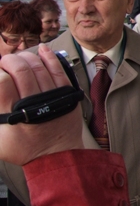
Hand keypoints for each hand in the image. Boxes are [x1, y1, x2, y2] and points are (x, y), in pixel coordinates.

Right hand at [0, 45, 83, 164]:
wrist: (57, 155)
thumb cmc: (25, 148)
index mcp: (13, 114)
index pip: (2, 82)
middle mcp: (34, 103)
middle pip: (21, 70)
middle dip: (10, 60)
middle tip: (5, 62)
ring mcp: (53, 97)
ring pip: (39, 67)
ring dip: (27, 57)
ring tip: (19, 58)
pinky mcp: (67, 94)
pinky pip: (58, 70)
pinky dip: (49, 57)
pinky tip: (41, 50)